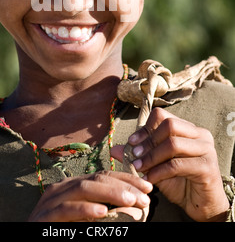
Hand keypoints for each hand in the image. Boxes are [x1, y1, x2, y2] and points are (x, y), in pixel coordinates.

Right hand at [28, 171, 152, 221]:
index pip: (102, 176)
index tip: (147, 187)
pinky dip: (85, 210)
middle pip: (95, 179)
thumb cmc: (59, 231)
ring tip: (130, 202)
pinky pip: (66, 210)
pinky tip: (103, 213)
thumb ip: (100, 207)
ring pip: (82, 189)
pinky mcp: (44, 217)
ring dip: (109, 193)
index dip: (126, 179)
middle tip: (144, 197)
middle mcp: (61, 189)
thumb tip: (130, 203)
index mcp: (71, 186)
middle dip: (123, 186)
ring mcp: (50, 201)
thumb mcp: (82, 218)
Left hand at [111, 107, 229, 221]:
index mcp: (188, 128)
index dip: (145, 128)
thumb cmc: (178, 181)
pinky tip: (149, 179)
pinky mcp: (207, 167)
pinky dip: (159, 172)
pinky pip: (177, 165)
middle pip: (169, 125)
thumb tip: (113, 149)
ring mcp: (206, 149)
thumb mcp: (155, 165)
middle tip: (134, 155)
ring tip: (139, 168)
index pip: (163, 116)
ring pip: (173, 144)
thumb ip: (139, 155)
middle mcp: (200, 134)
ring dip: (151, 156)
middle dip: (148, 141)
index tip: (131, 142)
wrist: (200, 204)